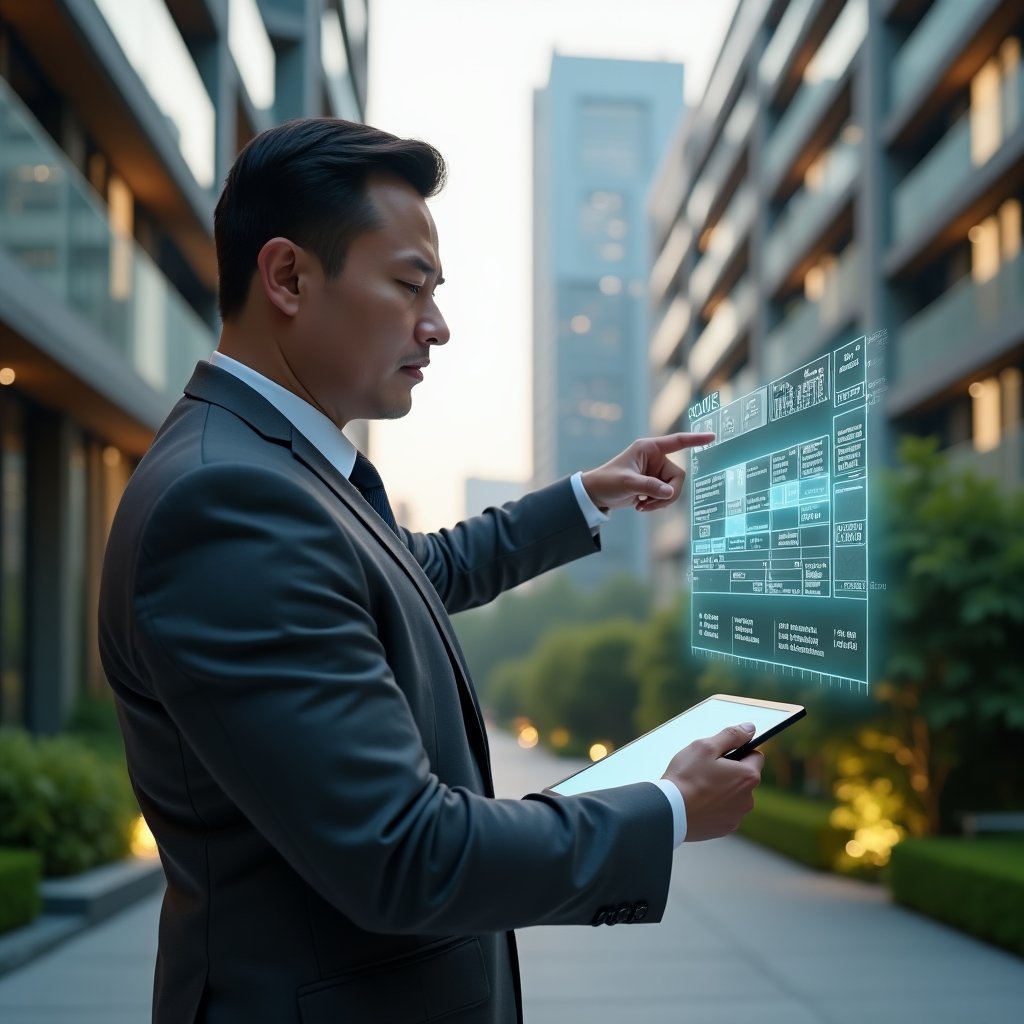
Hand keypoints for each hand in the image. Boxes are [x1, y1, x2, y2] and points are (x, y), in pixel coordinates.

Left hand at [580, 432, 715, 513]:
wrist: (596, 495)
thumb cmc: (607, 481)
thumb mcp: (627, 483)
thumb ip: (649, 487)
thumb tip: (670, 492)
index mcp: (649, 448)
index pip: (677, 442)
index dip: (695, 439)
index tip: (712, 437)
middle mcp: (655, 458)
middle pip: (678, 477)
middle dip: (667, 494)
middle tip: (651, 503)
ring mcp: (655, 472)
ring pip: (673, 489)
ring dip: (660, 501)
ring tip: (642, 506)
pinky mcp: (653, 484)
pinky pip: (666, 495)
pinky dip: (656, 504)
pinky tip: (641, 506)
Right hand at [662, 723, 764, 841]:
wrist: (669, 811)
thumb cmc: (686, 778)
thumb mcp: (706, 747)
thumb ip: (731, 736)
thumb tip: (749, 729)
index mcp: (747, 776)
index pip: (755, 756)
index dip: (739, 750)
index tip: (721, 754)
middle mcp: (748, 799)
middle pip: (744, 777)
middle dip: (730, 771)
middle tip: (705, 769)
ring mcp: (737, 816)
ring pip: (734, 795)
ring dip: (723, 789)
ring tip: (699, 787)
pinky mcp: (725, 828)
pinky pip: (725, 811)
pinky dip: (715, 805)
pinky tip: (698, 801)